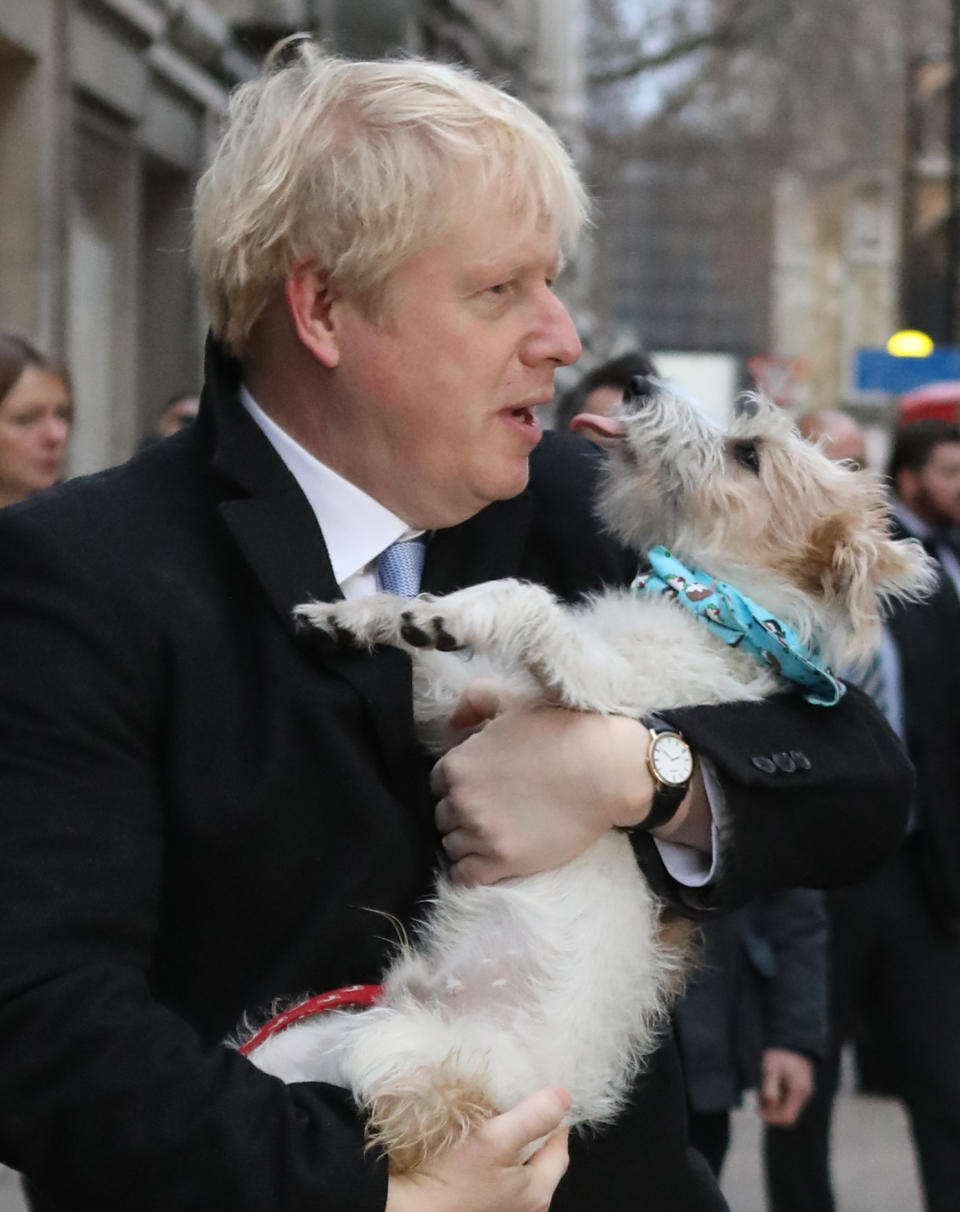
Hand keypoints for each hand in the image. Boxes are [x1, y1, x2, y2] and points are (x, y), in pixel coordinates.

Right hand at [385, 1086, 570, 1211]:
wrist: (406, 1210)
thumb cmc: (450, 1180)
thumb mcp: (494, 1140)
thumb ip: (532, 1118)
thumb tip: (564, 1097)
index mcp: (537, 1193)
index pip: (559, 1146)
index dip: (553, 1118)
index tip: (540, 1093)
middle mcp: (525, 1208)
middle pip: (539, 1158)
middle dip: (532, 1130)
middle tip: (516, 1101)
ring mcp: (502, 1210)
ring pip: (517, 1166)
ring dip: (510, 1143)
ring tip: (494, 1117)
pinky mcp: (480, 1207)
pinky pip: (497, 1176)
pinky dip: (493, 1157)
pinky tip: (476, 1144)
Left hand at [431, 681, 653, 884]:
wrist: (606, 770)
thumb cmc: (561, 731)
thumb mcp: (512, 700)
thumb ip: (474, 701)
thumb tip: (451, 723)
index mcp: (457, 764)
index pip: (437, 784)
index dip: (458, 785)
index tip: (482, 786)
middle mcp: (461, 800)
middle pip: (442, 816)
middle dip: (462, 813)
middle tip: (493, 809)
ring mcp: (481, 833)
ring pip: (452, 846)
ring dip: (468, 841)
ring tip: (496, 832)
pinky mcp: (503, 862)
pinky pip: (465, 876)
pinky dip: (472, 870)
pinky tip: (490, 859)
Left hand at [756, 1048, 813, 1126]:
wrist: (792, 1040)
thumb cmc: (780, 1053)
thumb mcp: (771, 1066)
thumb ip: (770, 1085)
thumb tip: (769, 1103)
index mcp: (799, 1091)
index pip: (787, 1117)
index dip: (771, 1117)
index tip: (757, 1108)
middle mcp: (804, 1095)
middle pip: (788, 1115)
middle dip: (771, 1111)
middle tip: (757, 1098)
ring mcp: (803, 1092)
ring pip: (787, 1108)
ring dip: (773, 1105)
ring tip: (760, 1091)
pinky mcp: (799, 1088)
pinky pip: (788, 1100)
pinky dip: (777, 1098)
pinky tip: (767, 1087)